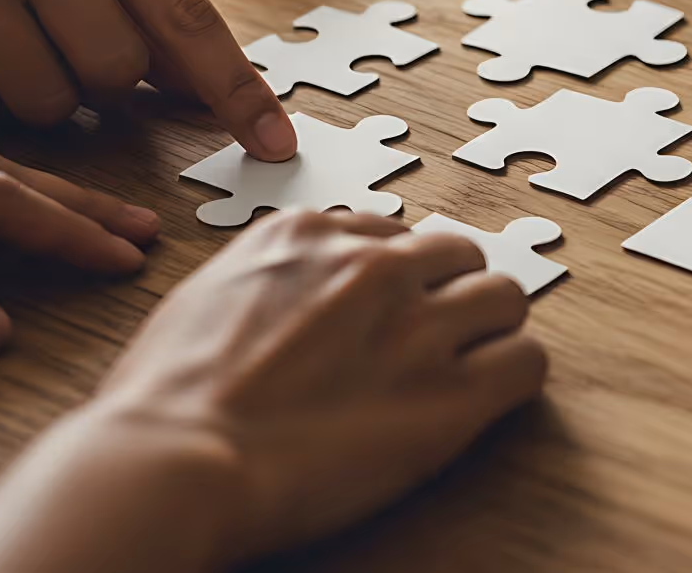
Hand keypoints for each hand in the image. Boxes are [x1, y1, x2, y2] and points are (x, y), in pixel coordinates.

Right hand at [0, 210, 547, 571]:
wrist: (173, 458)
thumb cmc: (164, 397)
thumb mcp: (206, 294)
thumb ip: (265, 277)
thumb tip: (284, 294)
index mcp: (310, 233)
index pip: (389, 233)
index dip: (392, 278)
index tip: (383, 312)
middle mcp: (373, 264)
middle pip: (457, 253)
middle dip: (449, 292)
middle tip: (433, 340)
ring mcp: (418, 326)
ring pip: (505, 297)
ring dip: (490, 331)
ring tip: (468, 369)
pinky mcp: (452, 396)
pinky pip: (527, 362)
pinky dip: (514, 377)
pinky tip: (487, 400)